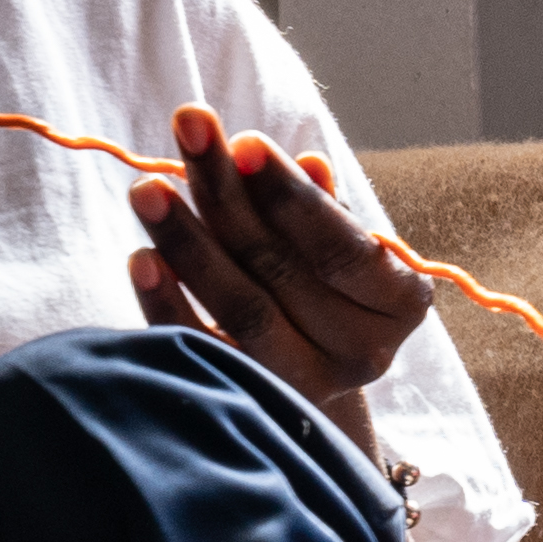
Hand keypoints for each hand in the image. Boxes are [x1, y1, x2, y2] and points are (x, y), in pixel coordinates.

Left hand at [126, 104, 438, 410]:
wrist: (309, 367)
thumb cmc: (322, 283)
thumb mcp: (334, 240)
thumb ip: (317, 205)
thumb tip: (308, 163)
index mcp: (401, 302)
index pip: (343, 246)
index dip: (290, 196)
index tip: (243, 143)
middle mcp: (366, 352)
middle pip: (283, 269)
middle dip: (226, 197)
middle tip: (186, 135)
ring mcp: (309, 386)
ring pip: (243, 308)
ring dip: (189, 243)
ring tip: (147, 190)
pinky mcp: (251, 406)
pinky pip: (202, 350)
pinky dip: (167, 304)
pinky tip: (141, 258)